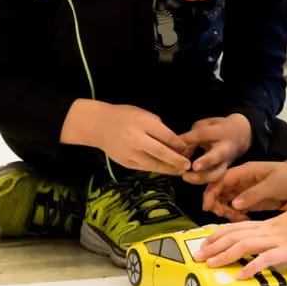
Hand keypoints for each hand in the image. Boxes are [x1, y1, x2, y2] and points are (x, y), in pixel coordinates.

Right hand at [65, 100, 190, 174]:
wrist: (98, 125)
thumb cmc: (125, 116)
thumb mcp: (144, 114)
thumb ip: (159, 128)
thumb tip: (176, 143)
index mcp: (143, 124)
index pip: (166, 136)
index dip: (179, 144)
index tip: (188, 148)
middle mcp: (137, 139)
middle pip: (161, 152)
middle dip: (177, 160)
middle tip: (188, 165)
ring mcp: (130, 153)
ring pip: (154, 164)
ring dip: (169, 169)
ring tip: (180, 171)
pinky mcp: (126, 163)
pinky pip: (145, 168)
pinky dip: (157, 169)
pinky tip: (166, 170)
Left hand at [179, 113, 251, 184]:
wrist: (241, 135)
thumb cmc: (218, 129)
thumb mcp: (204, 127)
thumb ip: (190, 138)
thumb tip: (177, 152)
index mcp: (220, 131)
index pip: (203, 134)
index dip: (189, 139)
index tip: (177, 146)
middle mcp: (225, 147)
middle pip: (217, 155)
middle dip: (206, 162)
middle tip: (193, 167)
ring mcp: (226, 162)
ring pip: (217, 173)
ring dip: (201, 177)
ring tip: (185, 176)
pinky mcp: (224, 172)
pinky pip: (215, 180)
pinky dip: (202, 182)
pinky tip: (190, 179)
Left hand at [194, 206, 286, 278]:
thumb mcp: (279, 226)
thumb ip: (264, 234)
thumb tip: (250, 244)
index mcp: (263, 225)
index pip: (234, 228)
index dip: (216, 235)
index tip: (203, 243)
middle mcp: (265, 231)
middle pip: (234, 236)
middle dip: (213, 246)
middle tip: (197, 256)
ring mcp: (275, 240)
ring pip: (245, 245)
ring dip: (225, 255)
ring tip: (211, 264)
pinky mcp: (286, 250)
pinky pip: (266, 258)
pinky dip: (252, 266)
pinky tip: (241, 275)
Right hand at [202, 161, 286, 220]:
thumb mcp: (271, 185)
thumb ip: (253, 194)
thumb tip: (234, 204)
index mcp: (244, 172)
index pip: (221, 180)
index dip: (211, 192)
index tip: (207, 207)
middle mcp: (241, 181)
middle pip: (220, 191)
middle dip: (219, 205)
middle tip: (228, 216)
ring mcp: (244, 191)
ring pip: (226, 201)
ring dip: (227, 211)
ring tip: (239, 218)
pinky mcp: (249, 200)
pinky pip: (236, 208)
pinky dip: (236, 215)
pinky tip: (244, 219)